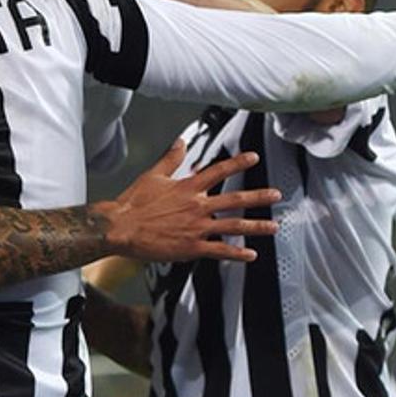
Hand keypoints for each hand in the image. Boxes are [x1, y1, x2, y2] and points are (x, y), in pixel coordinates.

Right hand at [95, 139, 280, 262]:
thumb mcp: (152, 175)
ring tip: (273, 226)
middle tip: (276, 195)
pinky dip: (237, 254)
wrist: (120, 227)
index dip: (237, 163)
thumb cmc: (133, 202)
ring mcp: (196, 227)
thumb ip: (171, 159)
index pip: (218, 171)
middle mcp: (196, 206)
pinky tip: (251, 255)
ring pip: (234, 225)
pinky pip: (220, 251)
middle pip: (234, 199)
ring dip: (256, 226)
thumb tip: (180, 141)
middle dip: (258, 196)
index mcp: (187, 187)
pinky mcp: (192, 247)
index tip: (253, 158)